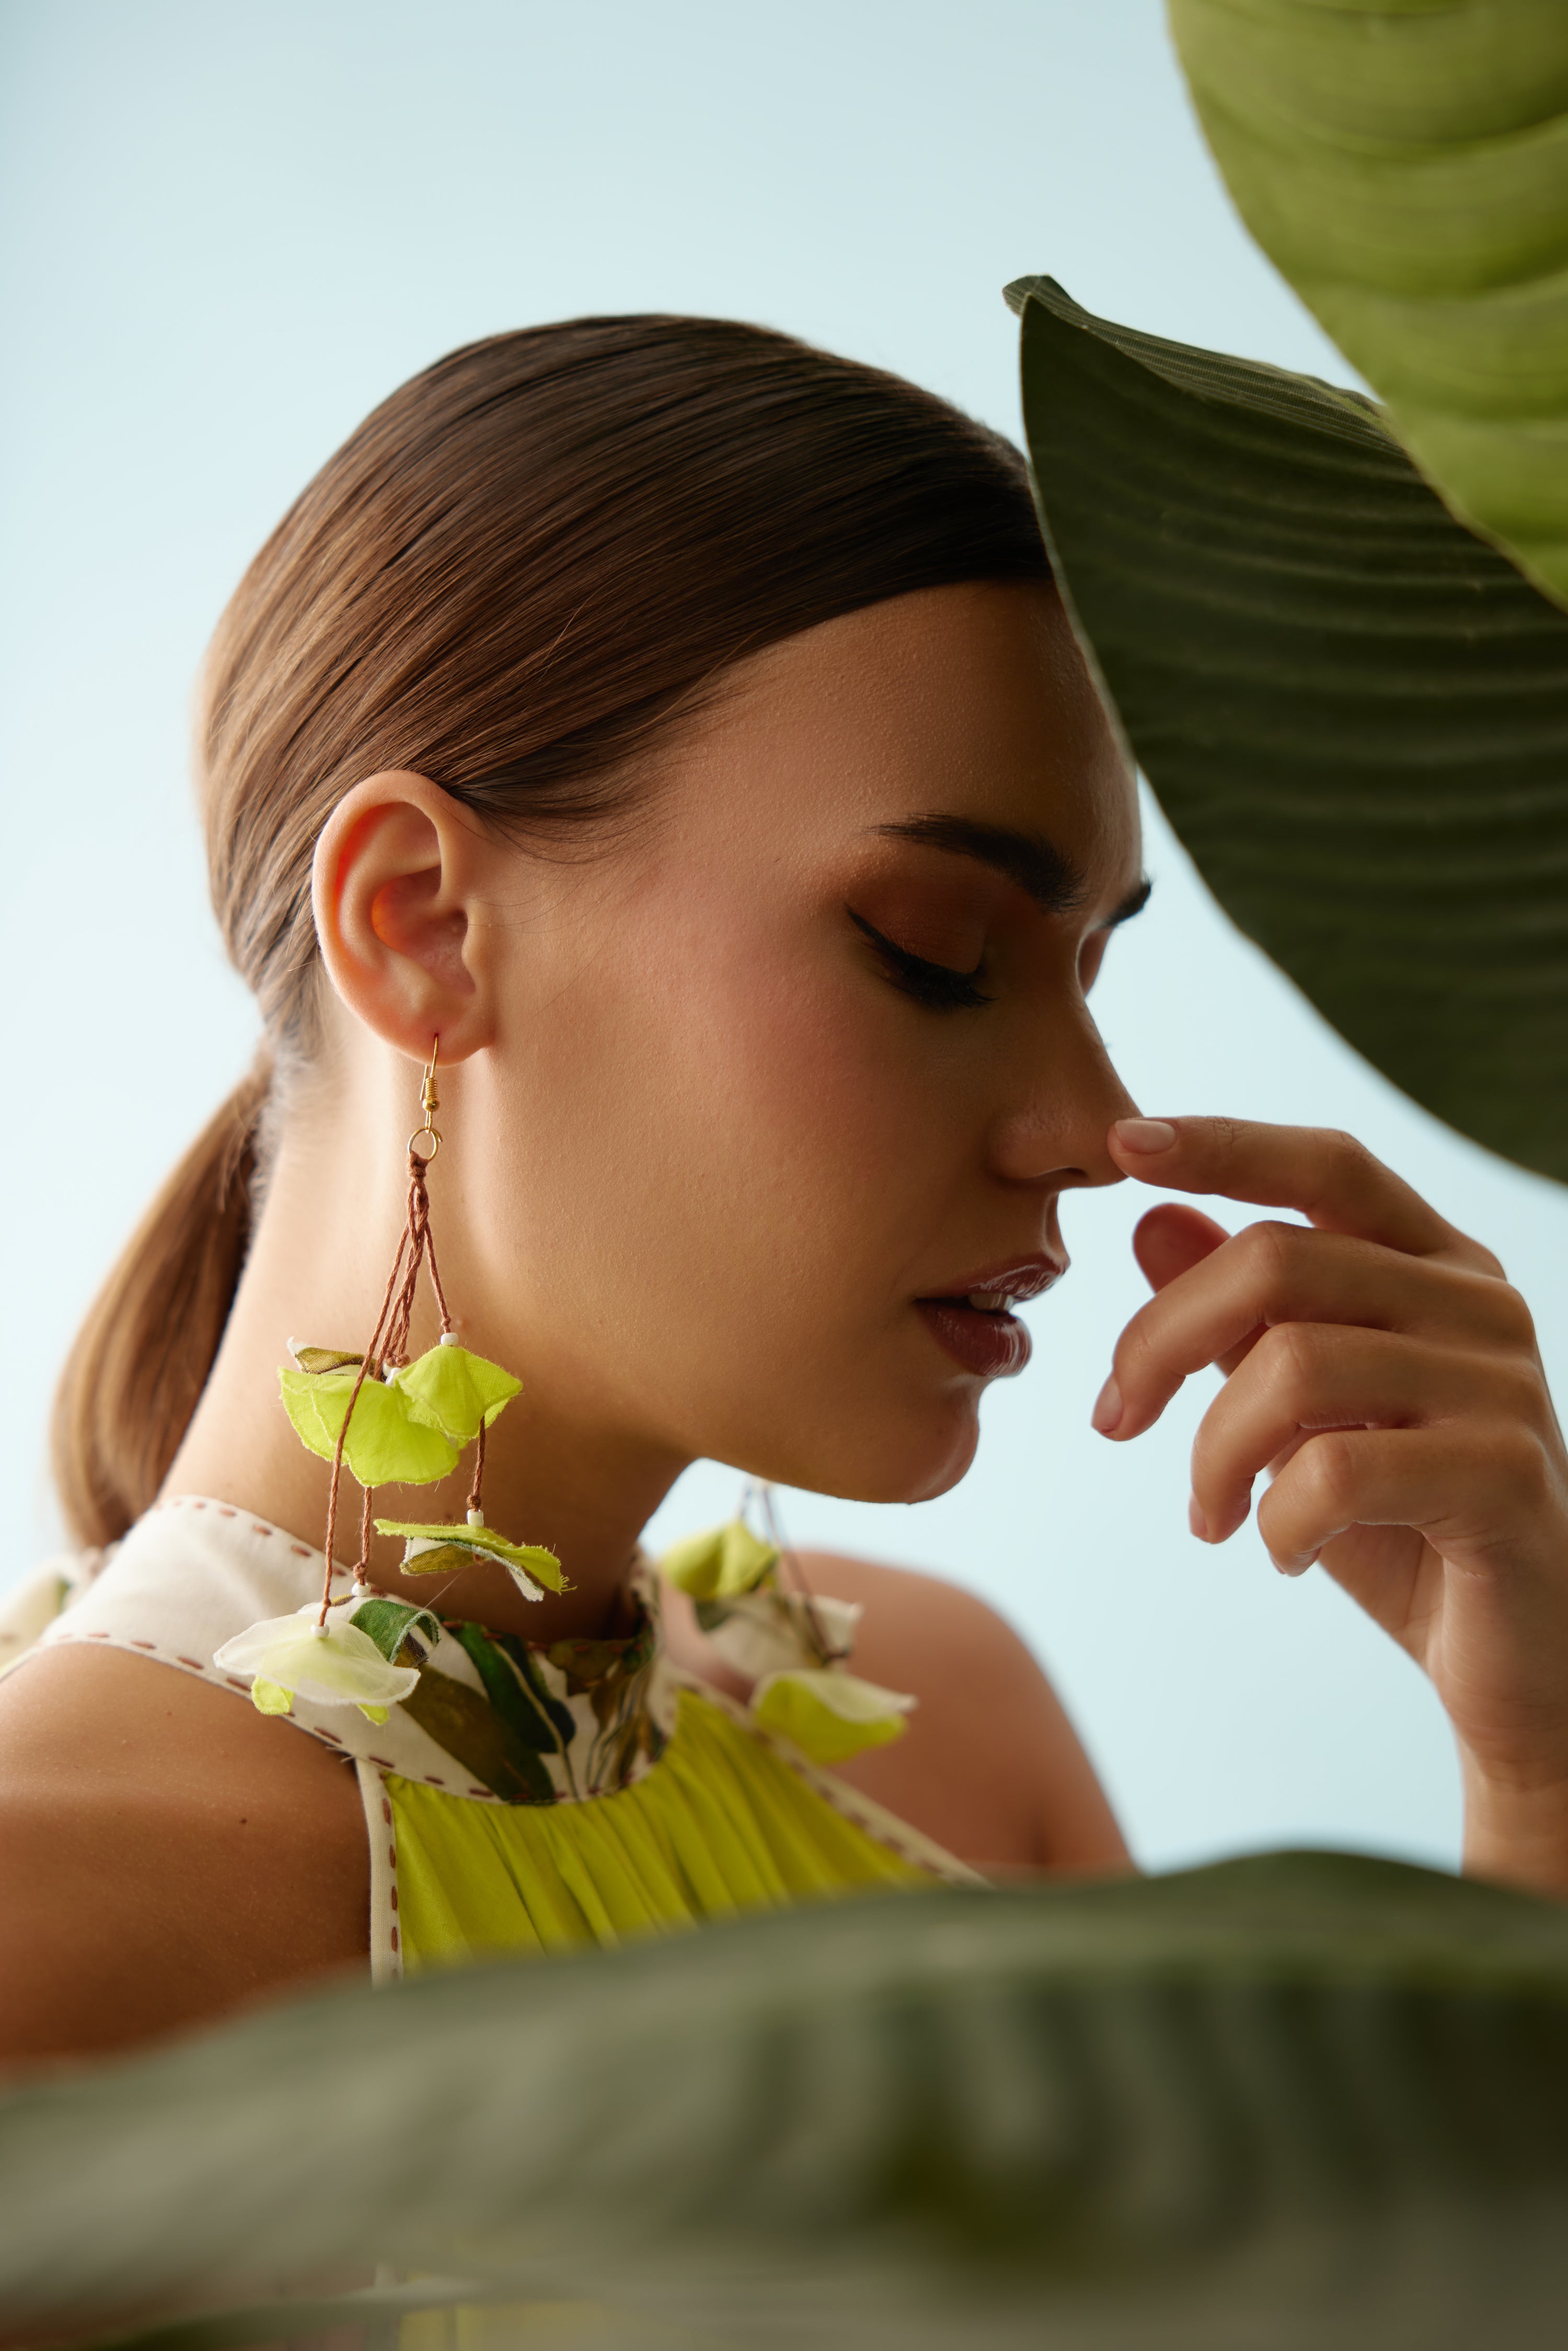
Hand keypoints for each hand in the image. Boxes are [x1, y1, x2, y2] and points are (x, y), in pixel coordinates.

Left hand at [1096, 1115, 1567, 1896]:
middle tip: (1117, 1421)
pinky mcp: (1505, 1476)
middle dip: (1160, 1339)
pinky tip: (1282, 1551)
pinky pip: (1337, 1470)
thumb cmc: (1400, 1525)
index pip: (1328, 1165)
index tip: (1121, 1145)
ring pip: (1292, 1365)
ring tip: (1207, 1515)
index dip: (1223, 1143)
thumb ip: (1239, 1317)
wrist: (1519, 1664)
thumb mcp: (1300, 1413)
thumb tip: (1154, 1220)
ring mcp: (1503, 1386)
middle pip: (1276, 1260)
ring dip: (1211, 1452)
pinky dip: (1277, 1519)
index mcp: (1437, 1266)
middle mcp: (1480, 1304)